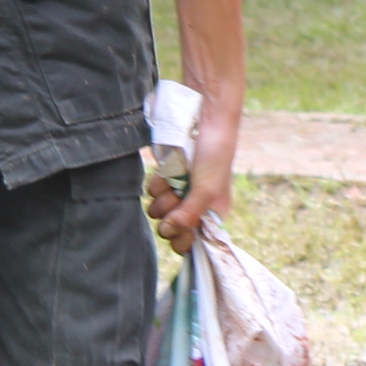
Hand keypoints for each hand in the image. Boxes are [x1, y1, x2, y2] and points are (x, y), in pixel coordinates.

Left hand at [146, 106, 235, 250]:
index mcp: (212, 215)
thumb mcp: (207, 191)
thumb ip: (189, 216)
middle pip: (169, 229)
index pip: (191, 243)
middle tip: (179, 197)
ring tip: (176, 181)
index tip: (177, 231)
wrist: (205, 122)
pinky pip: (151, 192)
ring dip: (164, 197)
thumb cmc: (214, 158)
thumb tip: (167, 232)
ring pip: (157, 211)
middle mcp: (193, 207)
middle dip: (171, 213)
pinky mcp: (166, 178)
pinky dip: (159, 182)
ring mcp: (178, 193)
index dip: (181, 240)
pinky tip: (169, 171)